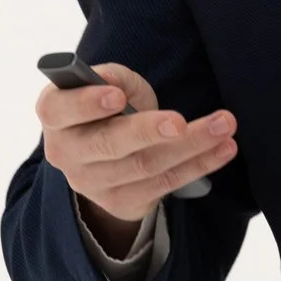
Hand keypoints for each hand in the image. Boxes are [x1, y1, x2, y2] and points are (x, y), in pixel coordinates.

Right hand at [36, 61, 237, 247]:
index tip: (117, 96)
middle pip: (109, 144)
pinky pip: (165, 182)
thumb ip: (114, 79)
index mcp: (56, 115)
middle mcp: (68, 153)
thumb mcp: (107, 86)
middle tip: (179, 121)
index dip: (87, 103)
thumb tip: (115, 83)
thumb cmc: (107, 109)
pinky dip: (199, 164)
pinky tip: (224, 148)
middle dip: (147, 131)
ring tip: (224, 124)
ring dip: (191, 145)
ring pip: (146, 165)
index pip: (60, 110)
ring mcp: (93, 183)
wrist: (102, 156)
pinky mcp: (122, 201)